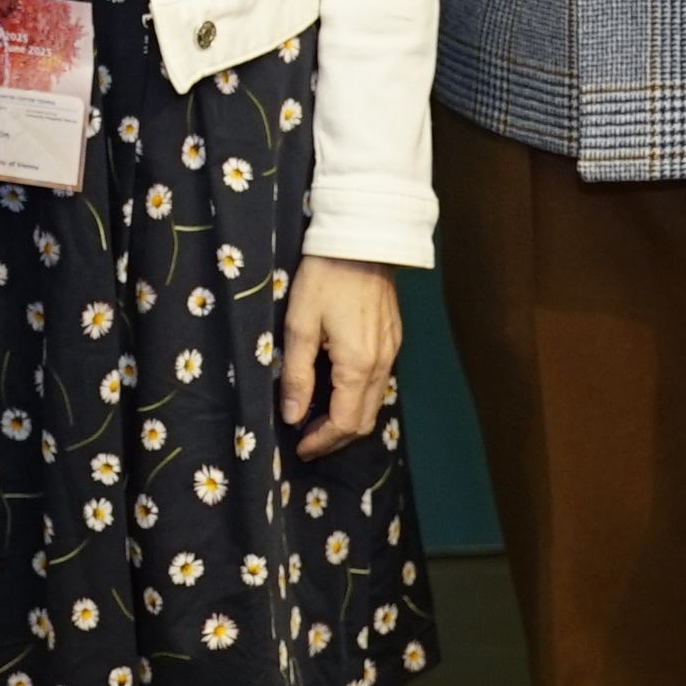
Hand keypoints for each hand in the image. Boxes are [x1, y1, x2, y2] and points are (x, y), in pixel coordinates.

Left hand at [278, 254, 400, 461]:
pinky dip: (358, 396)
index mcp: (358, 365)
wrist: (361, 239)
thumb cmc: (325, 277)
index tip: (299, 446)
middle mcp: (383, 364)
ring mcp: (392, 351)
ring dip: (347, 417)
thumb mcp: (299, 325)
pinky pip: (379, 381)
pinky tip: (336, 389)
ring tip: (316, 417)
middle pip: (365, 420)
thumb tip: (292, 416)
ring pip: (374, 402)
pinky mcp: (393, 338)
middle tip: (306, 439)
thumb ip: (296, 375)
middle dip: (336, 437)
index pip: (346, 423)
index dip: (322, 441)